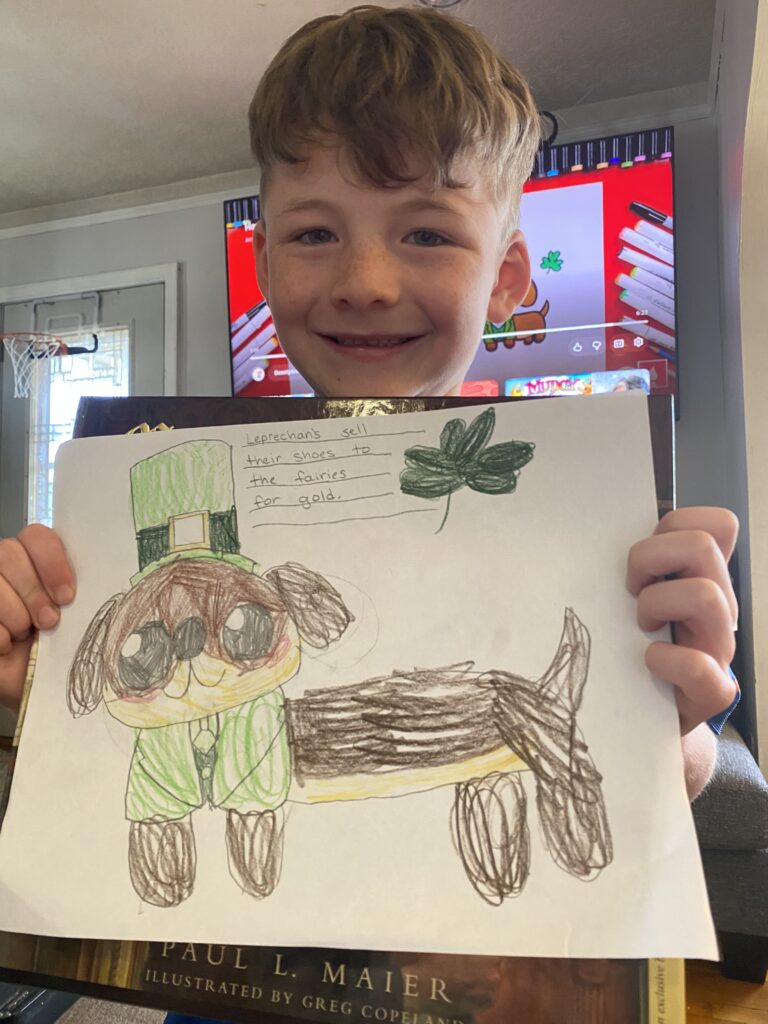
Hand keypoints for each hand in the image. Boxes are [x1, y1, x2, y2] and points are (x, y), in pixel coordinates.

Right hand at [0, 524, 74, 711]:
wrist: (43, 684)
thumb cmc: (64, 646)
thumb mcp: (80, 614)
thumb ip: (86, 589)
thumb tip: (107, 577)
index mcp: (36, 557)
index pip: (36, 536)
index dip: (51, 562)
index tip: (68, 596)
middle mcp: (7, 566)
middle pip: (9, 554)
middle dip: (33, 593)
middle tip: (50, 622)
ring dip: (16, 618)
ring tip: (26, 635)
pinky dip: (0, 637)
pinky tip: (7, 646)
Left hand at [626, 507, 738, 735]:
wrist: (645, 721)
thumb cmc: (632, 647)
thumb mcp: (636, 596)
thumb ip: (634, 564)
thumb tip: (597, 528)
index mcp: (704, 577)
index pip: (718, 524)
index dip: (675, 524)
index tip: (644, 556)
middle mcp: (719, 607)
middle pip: (703, 546)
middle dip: (651, 558)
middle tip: (630, 589)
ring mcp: (720, 647)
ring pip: (706, 596)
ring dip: (657, 603)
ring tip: (641, 625)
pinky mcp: (713, 691)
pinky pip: (701, 666)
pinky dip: (666, 660)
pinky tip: (649, 661)